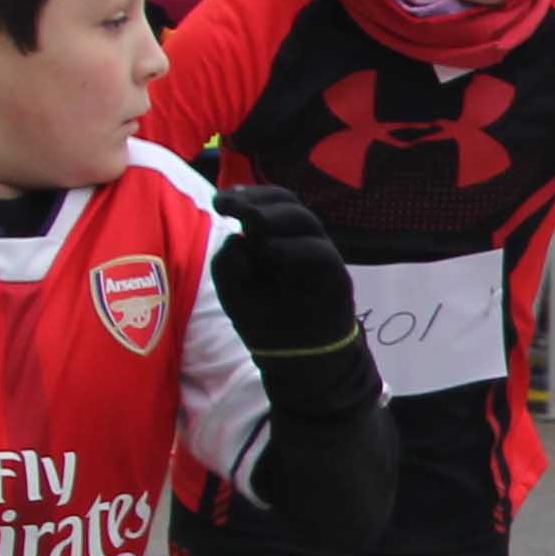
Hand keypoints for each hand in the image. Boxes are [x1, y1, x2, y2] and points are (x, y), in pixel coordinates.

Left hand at [201, 184, 359, 356]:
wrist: (297, 359)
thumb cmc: (264, 321)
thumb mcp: (231, 289)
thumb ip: (227, 260)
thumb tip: (241, 237)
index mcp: (275, 237)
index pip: (267, 203)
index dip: (245, 195)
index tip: (219, 201)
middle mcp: (299, 241)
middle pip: (287, 202)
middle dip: (258, 200)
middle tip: (231, 207)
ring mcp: (320, 256)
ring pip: (304, 221)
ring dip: (274, 217)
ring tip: (250, 222)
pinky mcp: (335, 276)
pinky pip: (320, 252)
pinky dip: (294, 249)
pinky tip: (270, 250)